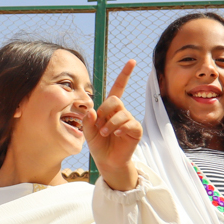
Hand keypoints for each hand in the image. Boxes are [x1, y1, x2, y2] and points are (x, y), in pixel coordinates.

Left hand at [83, 60, 140, 190]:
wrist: (107, 161)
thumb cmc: (98, 145)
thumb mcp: (88, 133)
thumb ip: (88, 122)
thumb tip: (91, 111)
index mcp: (110, 108)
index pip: (119, 87)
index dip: (125, 74)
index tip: (132, 61)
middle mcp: (121, 112)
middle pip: (115, 99)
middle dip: (105, 110)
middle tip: (99, 125)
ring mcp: (129, 120)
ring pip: (121, 112)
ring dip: (110, 123)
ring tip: (105, 133)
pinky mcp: (135, 130)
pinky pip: (129, 123)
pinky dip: (119, 129)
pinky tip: (116, 135)